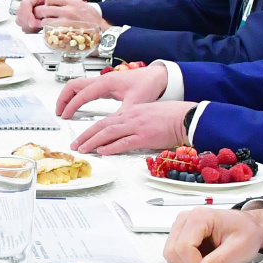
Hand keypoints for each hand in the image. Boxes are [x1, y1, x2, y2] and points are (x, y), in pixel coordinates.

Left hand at [15, 0, 108, 32]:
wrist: (104, 33)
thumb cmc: (94, 20)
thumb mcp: (82, 5)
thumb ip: (69, 3)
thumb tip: (57, 2)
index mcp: (72, 2)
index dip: (46, 3)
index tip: (47, 6)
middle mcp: (68, 12)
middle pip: (43, 9)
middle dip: (40, 14)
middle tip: (42, 17)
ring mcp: (66, 24)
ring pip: (44, 22)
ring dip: (43, 24)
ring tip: (47, 26)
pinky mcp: (65, 35)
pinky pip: (50, 33)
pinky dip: (48, 33)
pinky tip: (51, 33)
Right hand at [56, 64, 169, 118]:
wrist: (158, 77)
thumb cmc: (148, 85)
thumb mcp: (136, 102)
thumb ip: (122, 114)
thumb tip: (111, 126)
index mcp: (106, 83)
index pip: (82, 94)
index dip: (72, 106)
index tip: (65, 116)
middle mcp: (101, 80)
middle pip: (73, 85)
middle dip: (63, 98)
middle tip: (59, 112)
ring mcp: (102, 82)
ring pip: (78, 86)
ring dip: (69, 97)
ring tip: (64, 110)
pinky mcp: (106, 86)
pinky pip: (85, 89)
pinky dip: (77, 97)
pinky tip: (78, 107)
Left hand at [70, 100, 195, 154]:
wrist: (186, 116)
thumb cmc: (172, 116)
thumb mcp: (148, 113)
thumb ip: (135, 120)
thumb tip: (124, 131)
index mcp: (131, 111)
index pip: (106, 120)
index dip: (91, 129)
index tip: (82, 136)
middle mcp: (130, 117)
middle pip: (102, 126)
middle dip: (86, 135)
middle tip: (76, 144)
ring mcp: (137, 127)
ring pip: (109, 133)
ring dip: (93, 141)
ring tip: (83, 148)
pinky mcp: (145, 137)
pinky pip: (124, 142)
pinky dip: (111, 147)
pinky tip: (102, 151)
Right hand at [163, 205, 262, 262]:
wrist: (250, 227)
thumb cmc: (246, 232)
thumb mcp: (238, 249)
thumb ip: (218, 262)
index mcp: (199, 217)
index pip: (183, 247)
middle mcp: (186, 219)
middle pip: (172, 251)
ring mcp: (181, 225)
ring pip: (171, 253)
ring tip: (207, 259)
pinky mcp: (181, 233)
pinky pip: (174, 253)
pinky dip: (187, 260)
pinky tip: (202, 256)